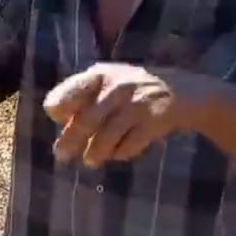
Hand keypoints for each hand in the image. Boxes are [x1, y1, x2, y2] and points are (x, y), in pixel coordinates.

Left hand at [43, 62, 187, 167]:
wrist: (181, 89)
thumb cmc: (133, 88)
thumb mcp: (108, 81)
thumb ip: (82, 94)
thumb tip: (55, 115)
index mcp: (100, 75)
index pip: (71, 92)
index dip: (59, 108)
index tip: (58, 121)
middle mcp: (117, 87)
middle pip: (86, 120)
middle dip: (71, 141)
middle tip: (62, 156)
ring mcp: (136, 104)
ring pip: (107, 137)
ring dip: (95, 153)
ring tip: (90, 161)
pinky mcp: (153, 121)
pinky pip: (130, 145)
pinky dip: (121, 153)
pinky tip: (119, 154)